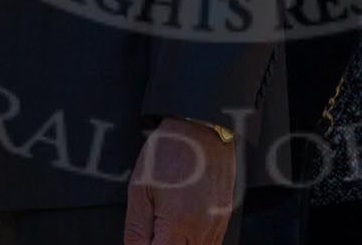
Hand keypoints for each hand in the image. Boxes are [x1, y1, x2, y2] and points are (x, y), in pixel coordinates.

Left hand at [123, 117, 236, 244]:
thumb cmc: (170, 151)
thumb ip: (136, 229)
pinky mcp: (224, 216)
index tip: (143, 239)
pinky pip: (210, 243)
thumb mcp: (140, 188)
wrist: (201, 127)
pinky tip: (182, 227)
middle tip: (153, 230)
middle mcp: (201, 230)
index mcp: (177, 224)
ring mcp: (216, 225)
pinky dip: (194, 242)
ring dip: (179, 244)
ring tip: (167, 225)